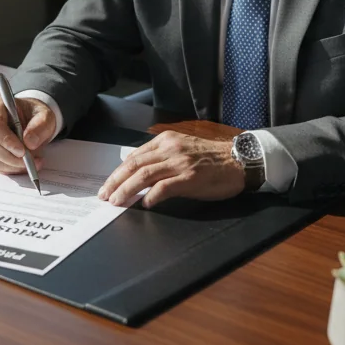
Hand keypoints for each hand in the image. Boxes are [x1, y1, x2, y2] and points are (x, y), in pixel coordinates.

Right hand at [0, 95, 55, 174]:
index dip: (6, 140)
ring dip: (14, 165)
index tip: (22, 151)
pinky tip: (24, 165)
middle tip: (31, 160)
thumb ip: (40, 125)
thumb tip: (29, 142)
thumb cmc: (35, 115)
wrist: (31, 121)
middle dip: (11, 157)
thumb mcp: (45, 115)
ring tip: (33, 162)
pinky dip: (12, 169)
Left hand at [97, 131, 244, 207]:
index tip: (108, 185)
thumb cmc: (212, 159)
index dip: (118, 172)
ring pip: (144, 175)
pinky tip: (144, 204)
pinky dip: (151, 196)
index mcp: (166, 141)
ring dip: (126, 190)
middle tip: (105, 195)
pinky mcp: (190, 178)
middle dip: (115, 181)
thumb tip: (138, 172)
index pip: (134, 156)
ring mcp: (180, 163)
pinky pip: (164, 187)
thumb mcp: (183, 150)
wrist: (240, 160)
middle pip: (134, 165)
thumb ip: (161, 158)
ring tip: (117, 202)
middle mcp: (170, 148)